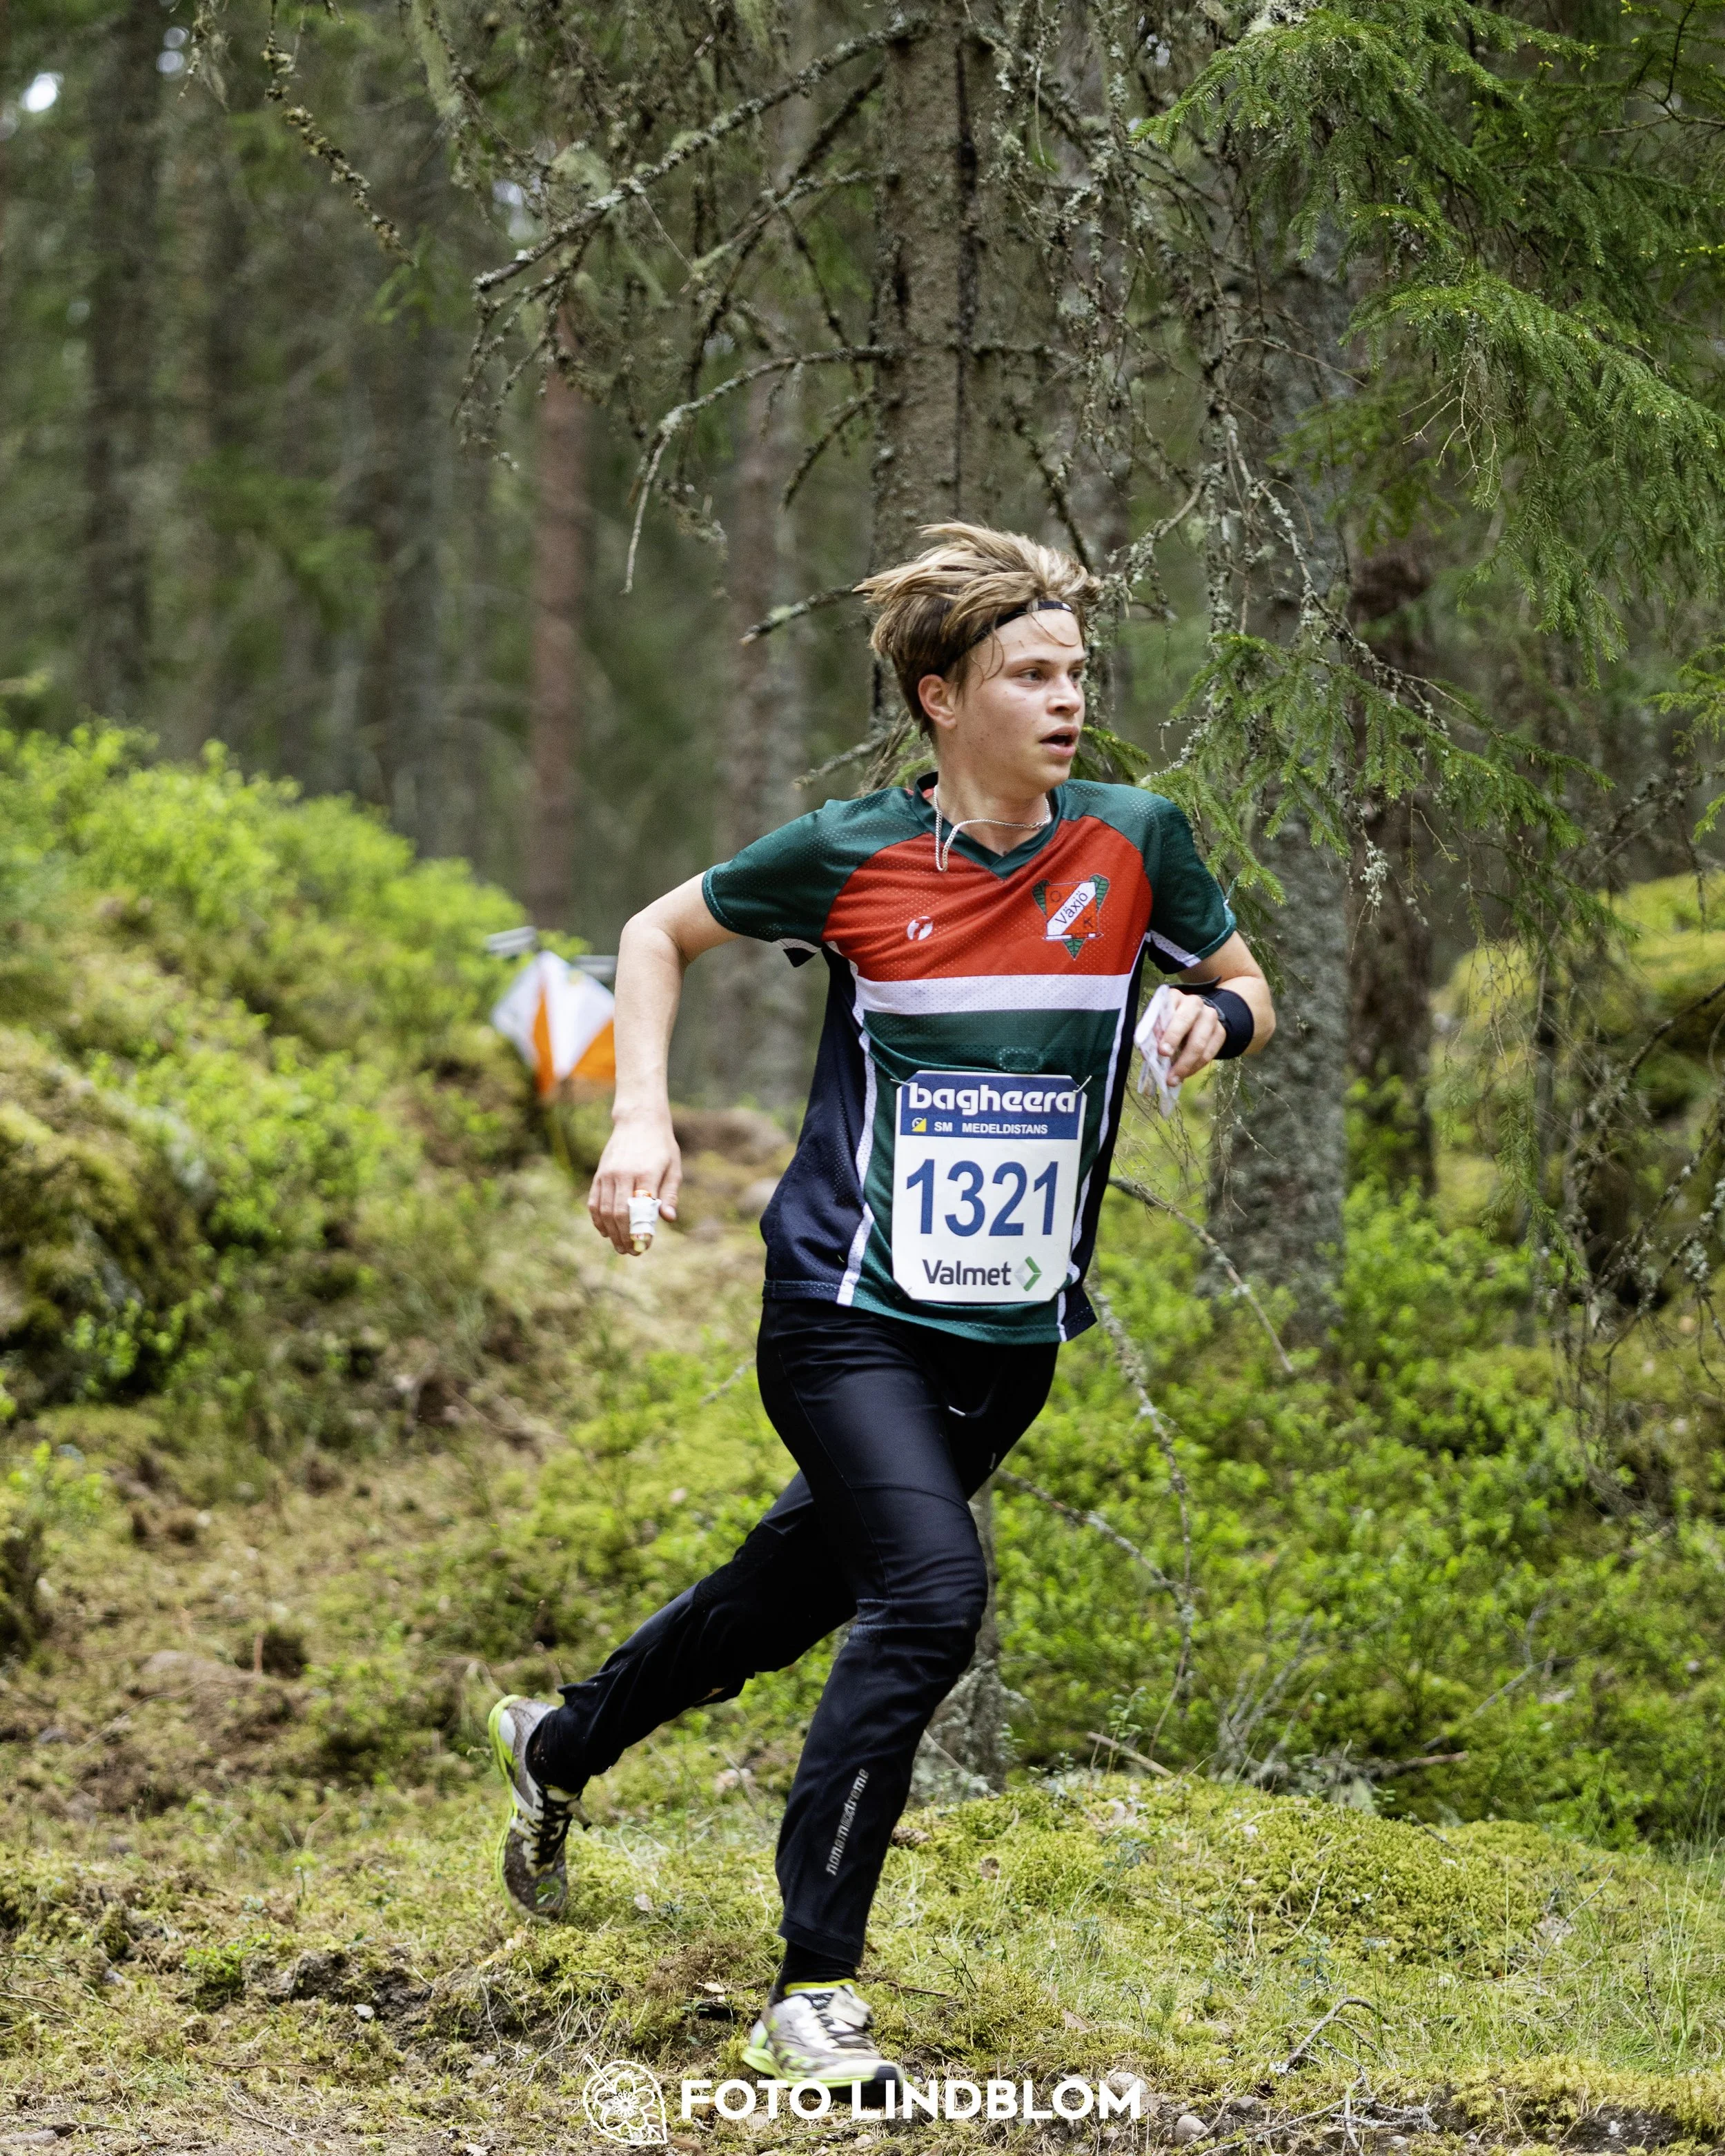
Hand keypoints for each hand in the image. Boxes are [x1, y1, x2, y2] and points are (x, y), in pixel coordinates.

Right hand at [588, 1109, 681, 1254]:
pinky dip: (598, 1220)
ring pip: (604, 1210)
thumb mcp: (673, 1167)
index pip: (641, 1209)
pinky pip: (594, 1202)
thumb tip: (668, 1218)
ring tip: (620, 1247)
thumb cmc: (661, 1146)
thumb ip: (670, 1194)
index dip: (641, 1230)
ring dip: (611, 1233)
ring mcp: (608, 1174)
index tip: (644, 1246)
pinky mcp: (599, 1174)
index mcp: (647, 1172)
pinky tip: (605, 1232)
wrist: (639, 1120)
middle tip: (632, 1252)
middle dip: (625, 1237)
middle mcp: (624, 1173)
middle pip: (619, 1213)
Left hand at [1155, 993, 1226, 1081]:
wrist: (1198, 1018)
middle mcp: (1194, 1003)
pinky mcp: (1220, 1032)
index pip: (1169, 1009)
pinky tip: (1184, 1075)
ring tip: (1172, 1079)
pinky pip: (1209, 1053)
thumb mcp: (1158, 1022)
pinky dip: (1195, 1067)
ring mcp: (1210, 1016)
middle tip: (1166, 1062)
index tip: (1161, 1050)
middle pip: (1186, 1022)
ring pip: (1199, 1042)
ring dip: (1185, 1064)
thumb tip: (1148, 1053)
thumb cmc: (1170, 1022)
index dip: (1166, 1030)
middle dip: (1175, 1043)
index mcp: (1174, 997)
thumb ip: (1152, 1033)